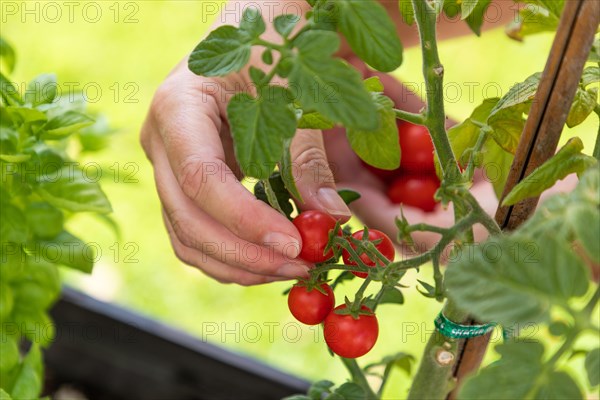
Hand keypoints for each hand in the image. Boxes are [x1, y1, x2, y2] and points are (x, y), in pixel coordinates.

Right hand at [140, 61, 350, 284]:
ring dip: (238, 264)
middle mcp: (162, 142)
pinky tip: (271, 258)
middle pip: (188, 218)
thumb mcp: (291, 91)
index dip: (244, 220)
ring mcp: (169, 167)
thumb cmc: (270, 49)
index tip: (293, 244)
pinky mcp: (186, 185)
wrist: (250, 31)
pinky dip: (232, 255)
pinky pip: (197, 233)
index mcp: (178, 107)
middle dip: (245, 253)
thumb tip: (331, 217)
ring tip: (292, 267)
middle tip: (301, 264)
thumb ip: (307, 155)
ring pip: (187, 237)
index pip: (201, 178)